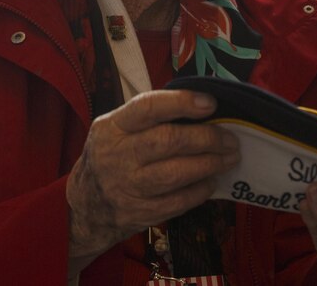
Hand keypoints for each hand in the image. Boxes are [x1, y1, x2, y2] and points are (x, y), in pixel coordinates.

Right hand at [65, 90, 239, 270]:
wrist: (84, 207)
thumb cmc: (111, 156)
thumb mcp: (116, 128)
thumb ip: (151, 117)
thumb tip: (204, 105)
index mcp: (112, 127)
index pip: (148, 107)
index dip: (182, 103)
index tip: (211, 104)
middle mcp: (117, 155)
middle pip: (169, 141)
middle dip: (208, 138)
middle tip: (231, 139)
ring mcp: (128, 187)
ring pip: (177, 174)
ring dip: (211, 164)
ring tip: (229, 157)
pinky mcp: (139, 213)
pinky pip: (179, 201)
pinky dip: (201, 190)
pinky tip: (212, 181)